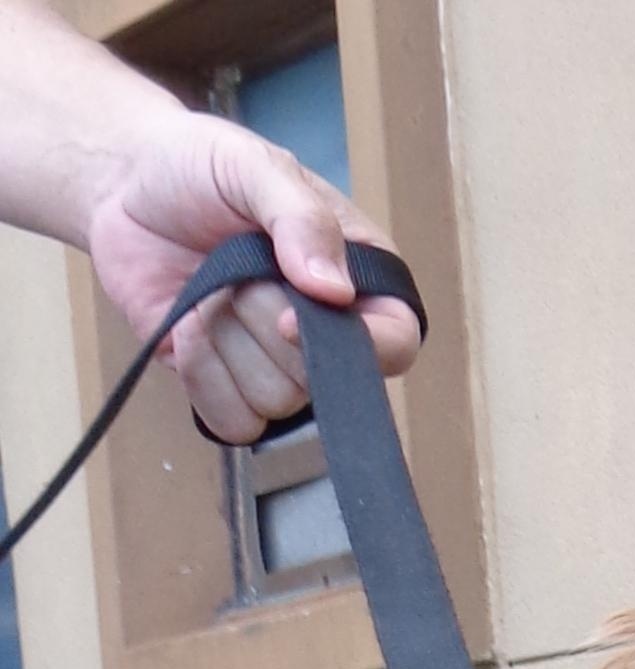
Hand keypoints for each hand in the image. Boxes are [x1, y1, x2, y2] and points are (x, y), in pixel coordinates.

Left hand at [85, 107, 420, 443]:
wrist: (122, 184)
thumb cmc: (197, 168)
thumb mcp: (255, 166)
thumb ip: (301, 217)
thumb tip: (335, 291)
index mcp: (358, 280)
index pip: (397, 341)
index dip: (358, 346)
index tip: (290, 319)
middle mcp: (328, 334)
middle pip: (323, 378)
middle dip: (262, 320)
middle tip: (234, 266)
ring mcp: (279, 368)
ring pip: (276, 400)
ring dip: (226, 341)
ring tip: (208, 289)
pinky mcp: (231, 390)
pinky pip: (233, 421)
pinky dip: (201, 375)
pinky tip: (186, 327)